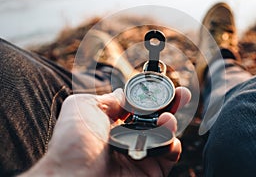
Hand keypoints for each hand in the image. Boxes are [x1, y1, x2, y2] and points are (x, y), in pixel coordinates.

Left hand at [20, 87, 190, 176]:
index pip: (138, 107)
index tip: (161, 86)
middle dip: (171, 104)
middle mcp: (128, 138)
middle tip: (182, 94)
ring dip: (170, 122)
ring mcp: (140, 154)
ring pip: (165, 134)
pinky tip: (165, 137)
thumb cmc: (73, 144)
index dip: (151, 96)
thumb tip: (123, 94)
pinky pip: (170, 154)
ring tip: (167, 119)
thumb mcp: (83, 107)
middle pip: (155, 118)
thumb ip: (107, 98)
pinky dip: (172, 143)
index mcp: (112, 123)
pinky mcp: (151, 170)